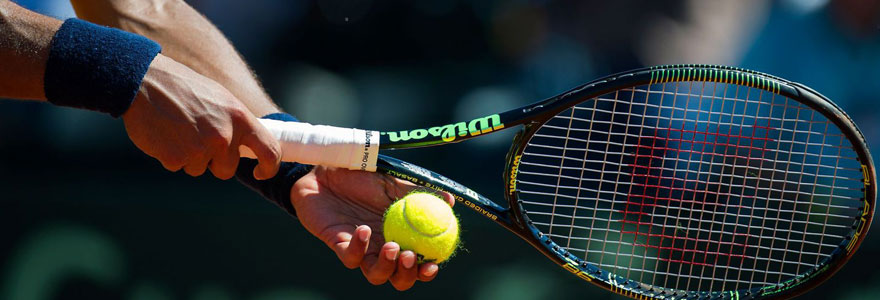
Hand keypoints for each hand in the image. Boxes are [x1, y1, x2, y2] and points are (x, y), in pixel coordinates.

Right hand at [123, 54, 280, 179]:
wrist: (145, 81)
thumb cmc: (185, 88)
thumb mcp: (222, 99)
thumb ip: (239, 123)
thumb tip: (254, 146)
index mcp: (240, 118)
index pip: (270, 151)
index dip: (269, 167)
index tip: (261, 172)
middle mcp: (224, 136)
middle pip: (228, 169)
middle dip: (215, 161)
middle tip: (198, 137)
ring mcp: (200, 149)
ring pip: (200, 169)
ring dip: (190, 157)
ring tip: (179, 130)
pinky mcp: (176, 158)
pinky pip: (179, 167)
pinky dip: (171, 156)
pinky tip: (165, 135)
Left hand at [291, 166, 454, 290]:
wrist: (327, 169)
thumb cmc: (361, 177)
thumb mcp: (392, 182)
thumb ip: (419, 193)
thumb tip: (450, 200)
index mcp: (399, 237)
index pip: (417, 263)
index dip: (427, 270)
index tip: (435, 263)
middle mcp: (381, 248)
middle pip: (398, 278)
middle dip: (408, 275)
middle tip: (411, 256)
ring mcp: (361, 249)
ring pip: (375, 275)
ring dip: (386, 265)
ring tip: (393, 246)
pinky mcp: (339, 245)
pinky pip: (350, 256)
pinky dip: (359, 246)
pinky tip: (363, 229)